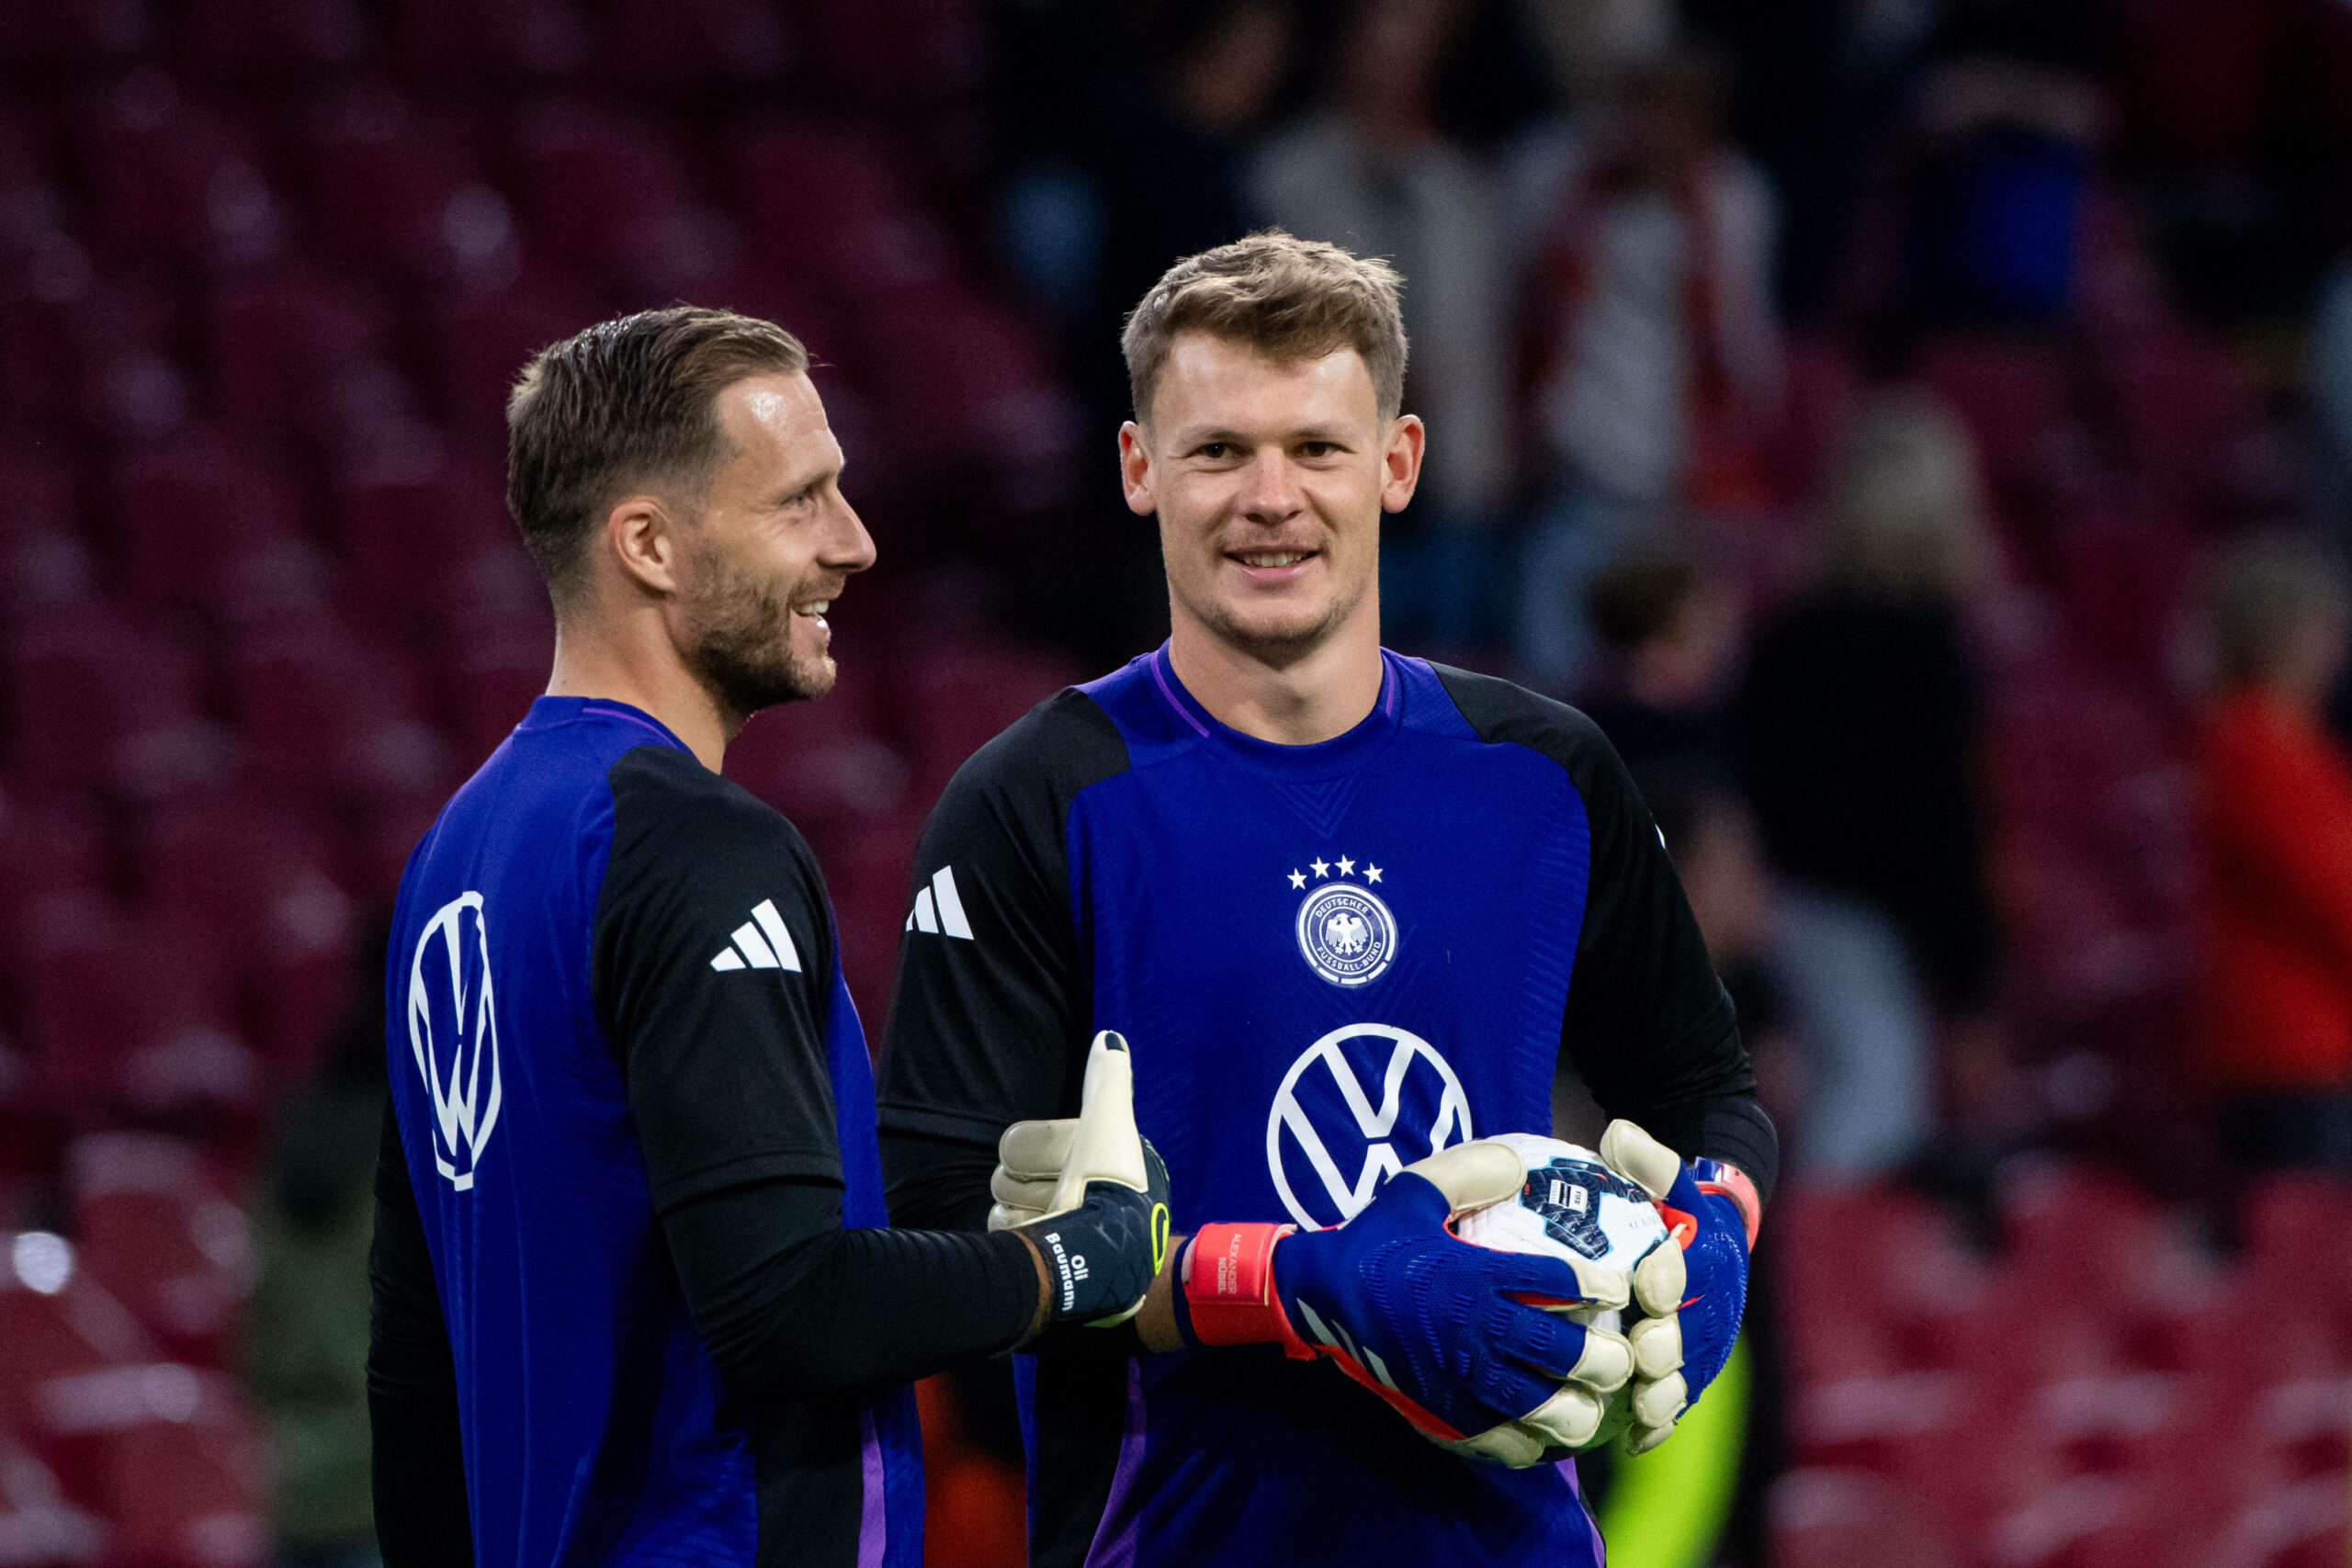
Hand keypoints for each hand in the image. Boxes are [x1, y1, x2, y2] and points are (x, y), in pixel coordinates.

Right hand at [990, 1032, 1171, 1327]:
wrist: (1095, 1257)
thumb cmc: (1107, 1186)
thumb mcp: (1109, 1121)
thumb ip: (1108, 1079)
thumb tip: (1109, 1038)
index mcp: (1098, 1167)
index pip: (1033, 1139)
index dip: (1043, 1144)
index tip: (1072, 1158)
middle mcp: (1080, 1200)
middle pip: (1011, 1170)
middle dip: (1026, 1178)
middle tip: (1059, 1194)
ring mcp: (1055, 1231)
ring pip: (1002, 1197)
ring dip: (1019, 1205)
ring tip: (1050, 1220)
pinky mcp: (1035, 1260)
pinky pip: (999, 1227)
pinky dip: (1014, 1231)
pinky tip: (1038, 1238)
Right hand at [1184, 1142, 1635, 1467]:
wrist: (1318, 1299)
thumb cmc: (1375, 1243)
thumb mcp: (1414, 1191)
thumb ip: (1468, 1172)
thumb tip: (1519, 1163)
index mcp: (1472, 1275)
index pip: (1557, 1282)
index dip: (1601, 1287)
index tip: (1621, 1288)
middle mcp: (1473, 1330)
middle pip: (1562, 1354)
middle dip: (1606, 1359)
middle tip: (1621, 1355)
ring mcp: (1459, 1377)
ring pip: (1540, 1407)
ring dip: (1575, 1408)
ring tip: (1589, 1401)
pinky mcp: (1443, 1413)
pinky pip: (1502, 1441)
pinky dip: (1531, 1443)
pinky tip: (1541, 1431)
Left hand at [1597, 1119, 1756, 1453]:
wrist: (1704, 1242)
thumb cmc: (1670, 1206)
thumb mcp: (1663, 1177)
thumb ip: (1647, 1160)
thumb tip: (1619, 1134)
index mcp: (1705, 1258)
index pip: (1690, 1268)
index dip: (1670, 1276)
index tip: (1649, 1282)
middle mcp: (1712, 1308)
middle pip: (1691, 1332)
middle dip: (1669, 1344)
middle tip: (1643, 1354)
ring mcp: (1702, 1346)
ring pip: (1688, 1376)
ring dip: (1666, 1393)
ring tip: (1641, 1407)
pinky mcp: (1689, 1375)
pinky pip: (1677, 1405)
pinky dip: (1659, 1424)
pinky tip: (1632, 1439)